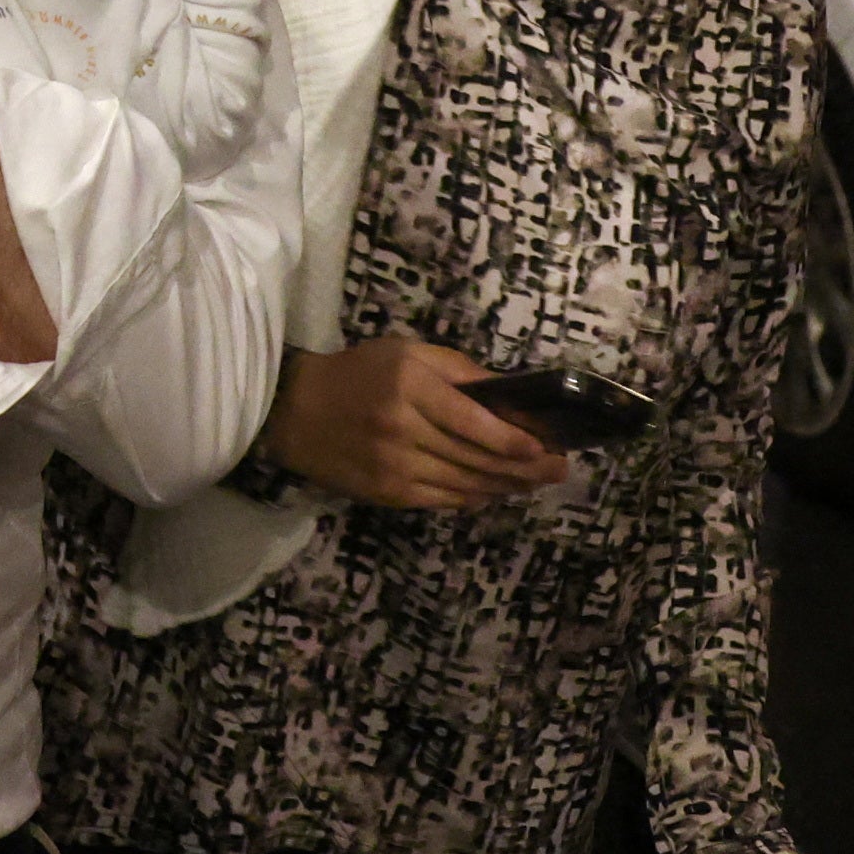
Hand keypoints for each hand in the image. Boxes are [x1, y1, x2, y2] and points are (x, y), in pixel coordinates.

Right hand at [260, 334, 572, 510]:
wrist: (295, 411)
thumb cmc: (358, 373)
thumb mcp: (407, 352)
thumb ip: (459, 370)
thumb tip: (510, 393)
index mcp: (411, 387)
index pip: (475, 423)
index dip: (516, 441)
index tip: (546, 446)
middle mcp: (404, 430)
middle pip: (477, 458)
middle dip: (524, 468)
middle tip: (558, 469)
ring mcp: (395, 468)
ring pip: (465, 484)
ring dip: (506, 486)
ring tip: (534, 483)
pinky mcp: (388, 494)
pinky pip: (443, 501)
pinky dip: (474, 498)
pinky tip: (493, 492)